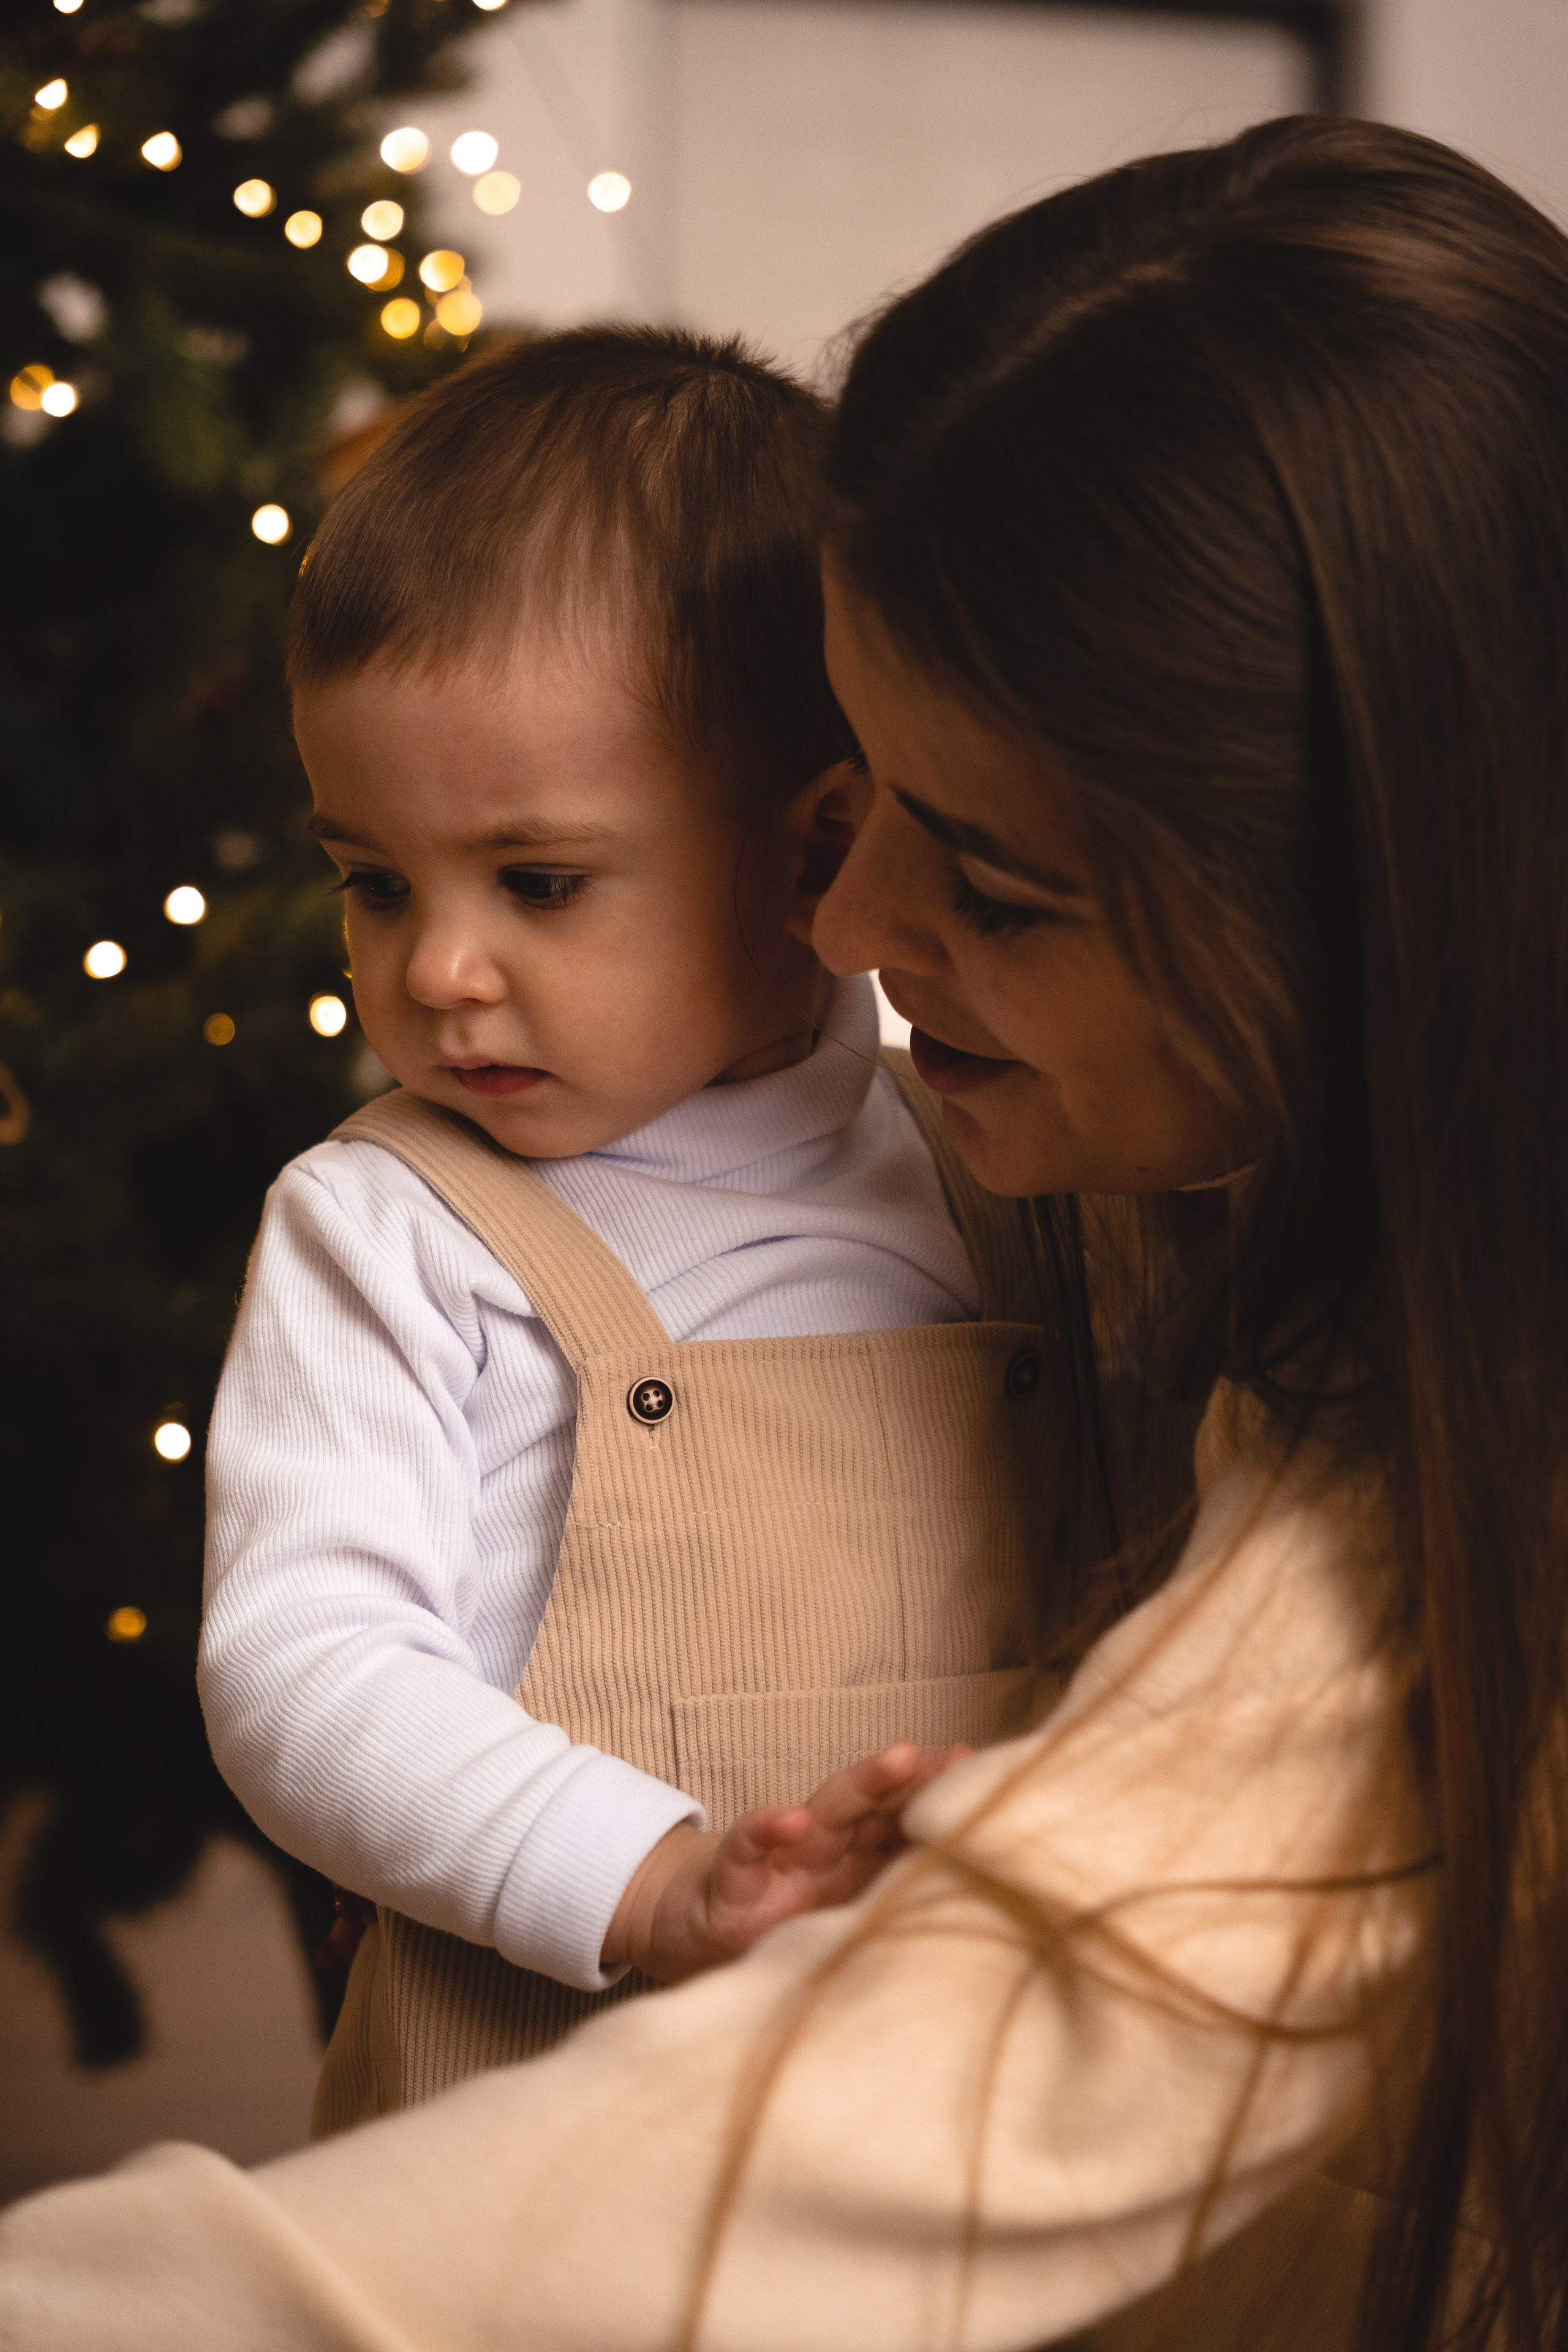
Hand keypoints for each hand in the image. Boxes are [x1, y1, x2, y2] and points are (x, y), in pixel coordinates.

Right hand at [602, 1739, 967, 1985]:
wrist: (687, 1934)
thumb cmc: (771, 1922)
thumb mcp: (834, 1918)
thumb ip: (886, 1899)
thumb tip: (973, 1903)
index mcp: (851, 1866)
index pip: (901, 1825)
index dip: (938, 1801)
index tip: (982, 1776)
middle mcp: (820, 1854)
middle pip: (874, 1810)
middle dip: (917, 1781)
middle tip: (957, 1759)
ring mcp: (777, 1863)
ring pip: (825, 1814)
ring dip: (862, 1784)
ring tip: (898, 1759)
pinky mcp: (731, 1883)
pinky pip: (747, 1850)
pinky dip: (765, 1830)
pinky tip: (786, 1820)